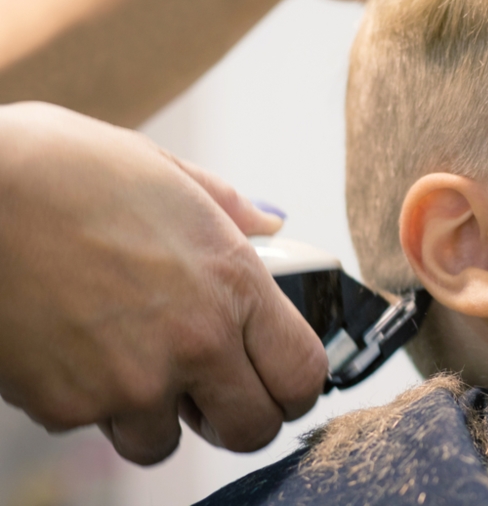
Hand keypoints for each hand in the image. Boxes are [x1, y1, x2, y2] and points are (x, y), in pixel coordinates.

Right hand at [0, 103, 327, 463]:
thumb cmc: (63, 169)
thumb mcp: (165, 172)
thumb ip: (228, 210)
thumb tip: (271, 225)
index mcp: (233, 281)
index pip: (303, 374)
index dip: (294, 385)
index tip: (277, 378)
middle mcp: (195, 341)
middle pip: (252, 428)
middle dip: (236, 415)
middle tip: (211, 386)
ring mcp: (131, 382)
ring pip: (166, 441)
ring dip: (156, 413)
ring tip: (128, 356)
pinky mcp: (68, 407)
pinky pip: (98, 426)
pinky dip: (90, 402)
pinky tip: (74, 347)